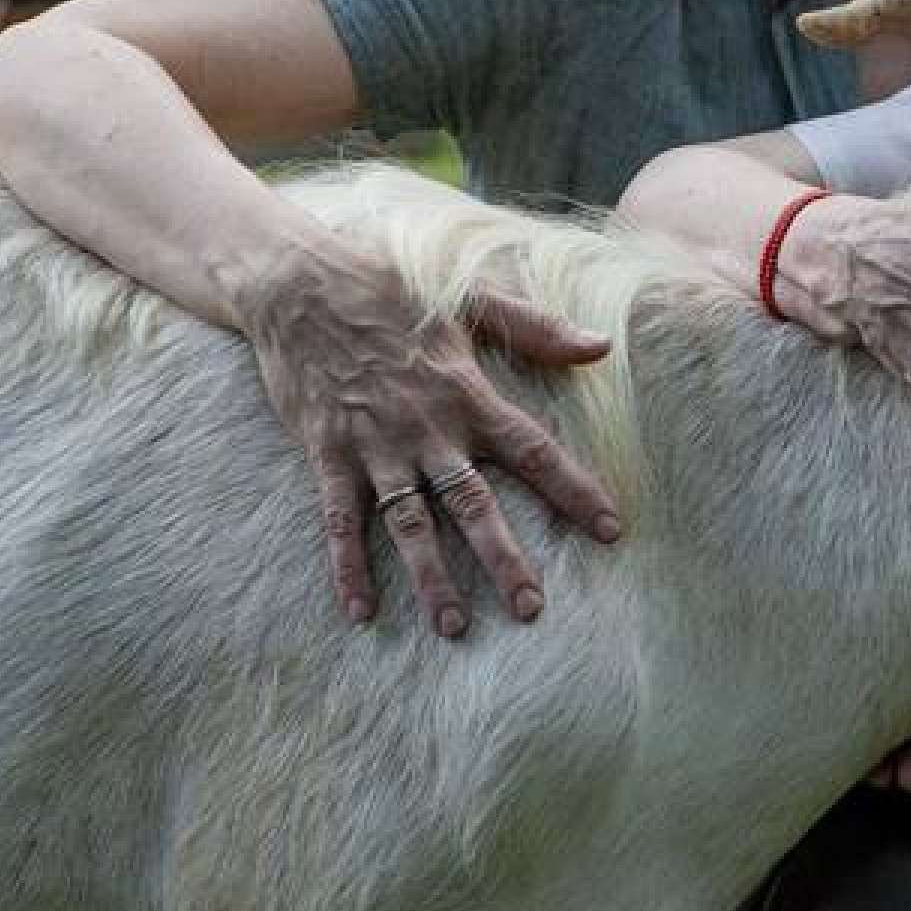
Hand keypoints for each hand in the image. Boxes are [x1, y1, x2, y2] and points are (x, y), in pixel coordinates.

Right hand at [239, 237, 624, 635]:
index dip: (574, 491)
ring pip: (411, 524)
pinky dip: (347, 564)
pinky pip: (339, 519)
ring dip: (432, 577)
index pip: (534, 451)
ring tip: (454, 628)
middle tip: (531, 610)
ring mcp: (374, 445)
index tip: (610, 530)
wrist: (300, 282)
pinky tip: (359, 610)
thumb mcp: (472, 298)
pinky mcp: (326, 453)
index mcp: (468, 393)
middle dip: (504, 558)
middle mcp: (427, 428)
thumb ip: (538, 329)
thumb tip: (602, 346)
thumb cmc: (392, 288)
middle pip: (474, 504)